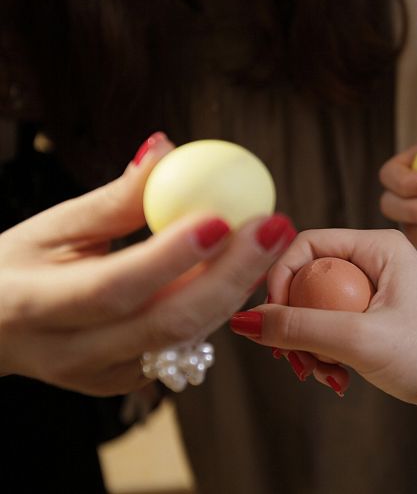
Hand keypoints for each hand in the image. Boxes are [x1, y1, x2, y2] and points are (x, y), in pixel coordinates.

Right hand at [0, 133, 294, 395]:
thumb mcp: (51, 226)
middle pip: (168, 322)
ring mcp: (103, 376)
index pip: (114, 288)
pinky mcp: (126, 381)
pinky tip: (245, 266)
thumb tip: (167, 149)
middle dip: (233, 273)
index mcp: (36, 306)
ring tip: (273, 238)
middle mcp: (72, 353)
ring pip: (188, 336)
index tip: (223, 217)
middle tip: (276, 225)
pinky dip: (218, 303)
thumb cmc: (19, 265)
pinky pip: (185, 342)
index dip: (171, 256)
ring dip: (238, 286)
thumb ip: (113, 198)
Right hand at [233, 229, 416, 421]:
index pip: (307, 244)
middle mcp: (376, 263)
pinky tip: (336, 378)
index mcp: (378, 247)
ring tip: (321, 375)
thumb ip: (300, 328)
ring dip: (309, 345)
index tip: (271, 320)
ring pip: (317, 310)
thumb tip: (244, 321)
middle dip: (294, 323)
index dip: (280, 279)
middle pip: (308, 280)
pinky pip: (333, 330)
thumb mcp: (361, 339)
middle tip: (293, 359)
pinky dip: (326, 355)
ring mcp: (377, 293)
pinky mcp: (377, 321)